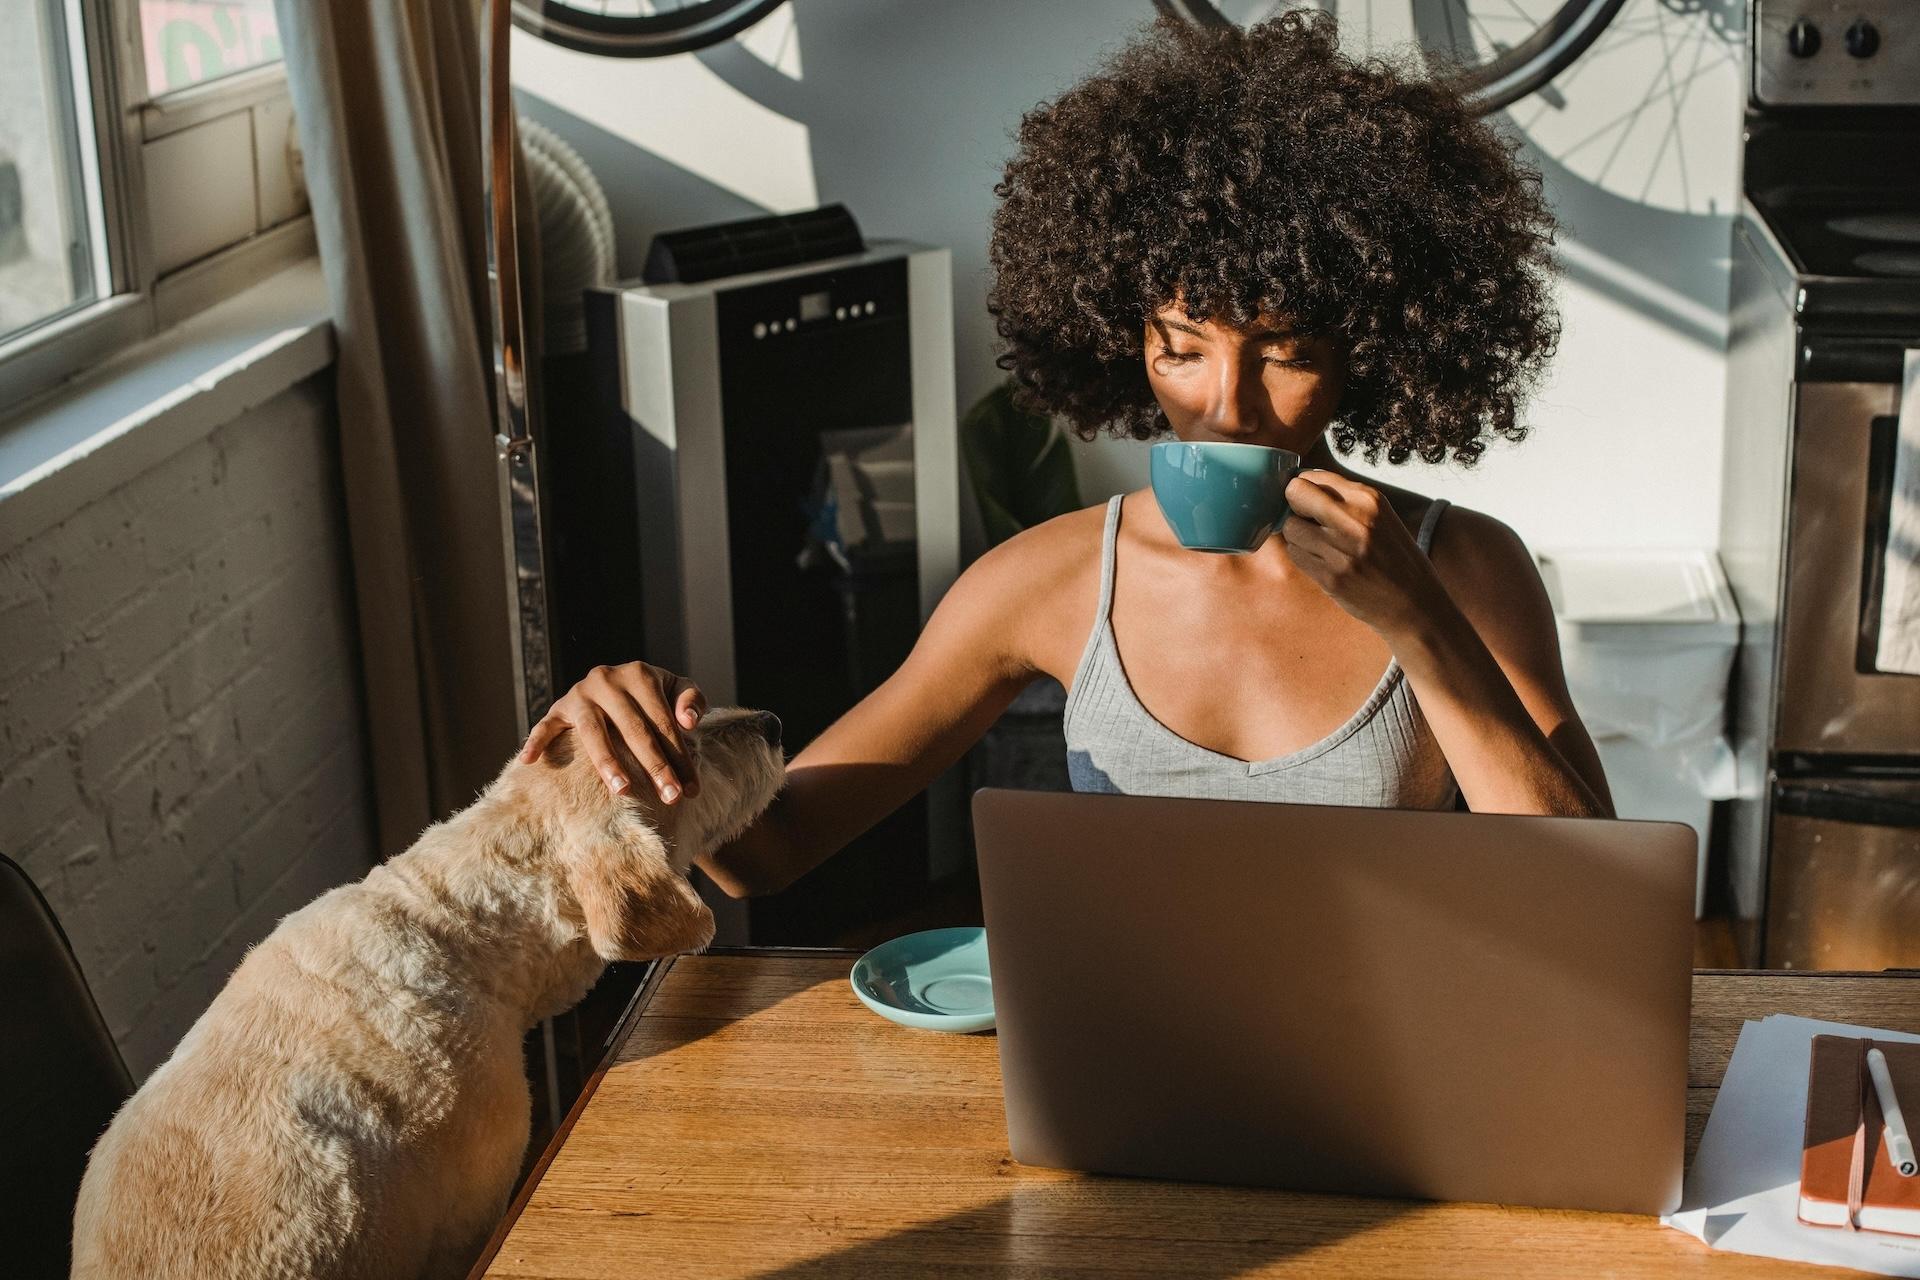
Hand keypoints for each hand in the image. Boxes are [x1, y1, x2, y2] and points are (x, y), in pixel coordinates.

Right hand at [518, 662, 707, 801]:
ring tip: (623, 790)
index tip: (691, 789)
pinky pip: (545, 726)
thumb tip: (689, 722)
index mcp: (640, 674)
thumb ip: (691, 699)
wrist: (617, 682)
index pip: (664, 723)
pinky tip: (530, 762)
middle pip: (634, 730)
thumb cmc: (653, 695)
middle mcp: (607, 680)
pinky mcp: (559, 708)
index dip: (680, 756)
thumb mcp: (676, 689)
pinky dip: (536, 741)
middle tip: (670, 798)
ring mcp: (580, 694)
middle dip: (655, 767)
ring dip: (608, 762)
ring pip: (593, 732)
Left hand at [1279, 470, 1445, 636]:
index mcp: (1369, 499)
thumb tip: (1298, 486)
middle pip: (1295, 494)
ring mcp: (1342, 550)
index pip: (1312, 477)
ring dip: (1297, 535)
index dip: (1303, 489)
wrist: (1414, 602)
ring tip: (1317, 545)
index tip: (1307, 501)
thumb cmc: (1395, 557)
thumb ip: (1344, 500)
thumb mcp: (1380, 516)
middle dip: (1294, 506)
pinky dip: (1302, 556)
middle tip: (1305, 520)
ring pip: (1290, 528)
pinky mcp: (1331, 577)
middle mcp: (1355, 520)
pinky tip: (1321, 562)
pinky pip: (1296, 555)